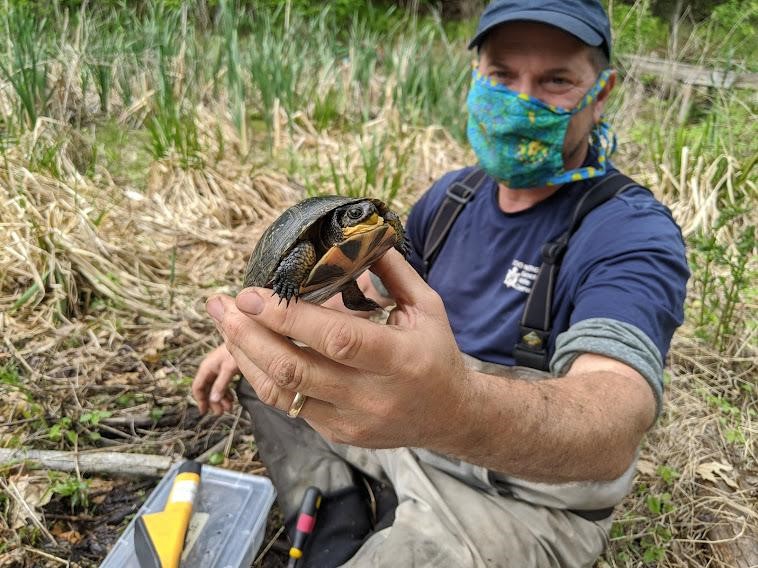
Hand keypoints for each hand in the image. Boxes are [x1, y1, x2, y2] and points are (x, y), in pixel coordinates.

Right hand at [192, 344, 238, 414]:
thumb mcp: (228, 369)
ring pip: (215, 388)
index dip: (200, 401)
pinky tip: (232, 399)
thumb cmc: (236, 352)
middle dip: (213, 402)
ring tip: (229, 408)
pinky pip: (222, 384)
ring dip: (220, 399)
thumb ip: (221, 385)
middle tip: (221, 413)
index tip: (205, 412)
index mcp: (206, 368)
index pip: (198, 387)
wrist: (245, 338)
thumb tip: (213, 400)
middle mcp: (210, 369)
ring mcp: (217, 368)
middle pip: (207, 389)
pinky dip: (226, 393)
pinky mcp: (226, 368)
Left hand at [205, 249, 467, 449]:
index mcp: (398, 359)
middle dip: (249, 335)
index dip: (289, 317)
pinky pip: (288, 405)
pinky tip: (248, 349)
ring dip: (245, 356)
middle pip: (295, 369)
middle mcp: (371, 395)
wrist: (449, 415)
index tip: (252, 293)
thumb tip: (356, 236)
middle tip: (223, 305)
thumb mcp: (427, 307)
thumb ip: (393, 272)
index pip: (335, 338)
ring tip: (225, 323)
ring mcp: (350, 419)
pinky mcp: (336, 432)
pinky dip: (262, 376)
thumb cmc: (436, 354)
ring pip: (282, 393)